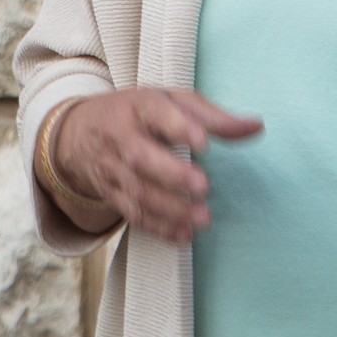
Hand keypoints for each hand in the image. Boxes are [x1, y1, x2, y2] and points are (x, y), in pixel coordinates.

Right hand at [53, 88, 262, 245]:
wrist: (79, 132)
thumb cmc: (140, 112)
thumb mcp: (173, 101)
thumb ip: (214, 117)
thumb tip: (257, 127)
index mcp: (138, 105)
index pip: (154, 112)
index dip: (178, 126)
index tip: (203, 142)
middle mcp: (120, 136)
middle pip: (140, 157)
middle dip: (171, 174)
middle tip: (203, 187)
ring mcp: (111, 168)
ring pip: (137, 192)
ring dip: (170, 208)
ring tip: (204, 217)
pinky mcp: (110, 193)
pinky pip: (132, 214)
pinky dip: (158, 227)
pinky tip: (184, 235)